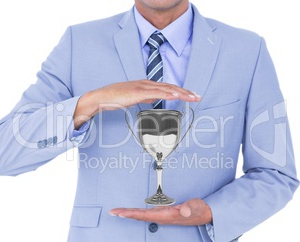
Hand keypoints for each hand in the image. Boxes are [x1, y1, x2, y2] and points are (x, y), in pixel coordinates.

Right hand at [73, 80, 200, 128]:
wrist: (101, 97)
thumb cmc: (115, 98)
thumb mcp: (134, 98)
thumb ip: (146, 97)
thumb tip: (156, 99)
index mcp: (146, 85)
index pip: (168, 88)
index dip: (181, 91)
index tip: (191, 96)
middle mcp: (147, 83)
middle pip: (170, 87)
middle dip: (186, 92)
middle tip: (198, 96)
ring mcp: (143, 87)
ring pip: (166, 89)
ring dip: (181, 93)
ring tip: (192, 97)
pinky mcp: (138, 92)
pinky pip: (156, 93)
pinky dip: (168, 94)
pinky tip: (176, 96)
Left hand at [109, 198, 211, 225]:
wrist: (205, 214)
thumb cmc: (199, 209)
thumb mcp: (196, 207)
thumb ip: (191, 208)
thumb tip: (185, 209)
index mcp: (167, 215)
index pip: (145, 215)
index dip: (132, 214)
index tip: (120, 212)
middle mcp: (162, 217)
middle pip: (140, 216)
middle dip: (126, 214)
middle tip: (112, 211)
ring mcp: (162, 216)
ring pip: (142, 215)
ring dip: (129, 213)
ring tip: (118, 212)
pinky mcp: (164, 213)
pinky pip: (146, 213)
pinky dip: (136, 212)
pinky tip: (132, 212)